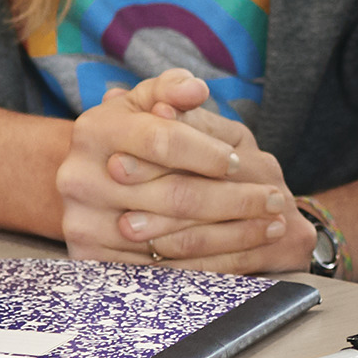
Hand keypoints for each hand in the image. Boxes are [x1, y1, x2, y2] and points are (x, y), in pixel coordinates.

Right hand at [57, 71, 315, 271]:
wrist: (87, 184)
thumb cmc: (128, 136)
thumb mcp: (142, 104)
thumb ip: (169, 89)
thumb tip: (195, 89)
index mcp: (94, 131)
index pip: (162, 142)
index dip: (207, 153)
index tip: (240, 161)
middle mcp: (81, 179)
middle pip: (174, 195)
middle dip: (234, 199)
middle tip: (277, 198)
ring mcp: (86, 225)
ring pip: (176, 238)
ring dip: (234, 234)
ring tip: (272, 224)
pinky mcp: (97, 261)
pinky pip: (166, 269)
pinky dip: (212, 263)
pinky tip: (245, 251)